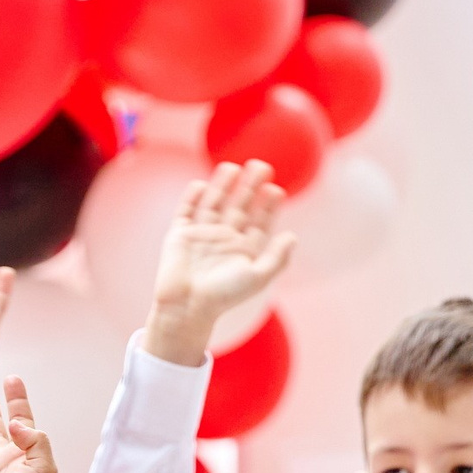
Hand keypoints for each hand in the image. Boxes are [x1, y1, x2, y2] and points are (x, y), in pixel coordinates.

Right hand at [145, 161, 294, 364]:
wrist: (187, 306)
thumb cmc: (224, 296)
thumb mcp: (257, 277)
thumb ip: (276, 258)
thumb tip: (293, 237)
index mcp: (243, 251)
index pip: (259, 223)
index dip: (268, 207)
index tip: (276, 190)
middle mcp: (224, 240)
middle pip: (240, 207)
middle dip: (250, 188)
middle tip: (262, 166)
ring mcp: (201, 235)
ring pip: (214, 203)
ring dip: (224, 186)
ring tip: (234, 167)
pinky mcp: (179, 234)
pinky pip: (186, 210)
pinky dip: (193, 197)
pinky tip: (202, 184)